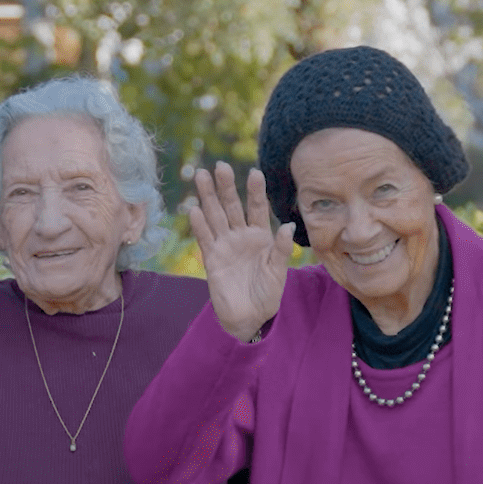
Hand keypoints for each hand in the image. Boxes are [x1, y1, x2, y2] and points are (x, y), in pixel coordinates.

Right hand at [185, 163, 292, 342]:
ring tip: (201, 176)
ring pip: (215, 216)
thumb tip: (288, 227)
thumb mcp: (278, 272)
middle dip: (226, 187)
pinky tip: (195, 209)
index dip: (256, 191)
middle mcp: (241, 236)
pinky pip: (205, 239)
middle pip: (232, 206)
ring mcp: (225, 246)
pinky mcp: (212, 259)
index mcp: (261, 236)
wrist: (250, 317)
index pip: (258, 208)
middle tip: (220, 166)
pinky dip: (200, 225)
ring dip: (208, 197)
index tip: (255, 173)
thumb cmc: (267, 294)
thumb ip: (280, 250)